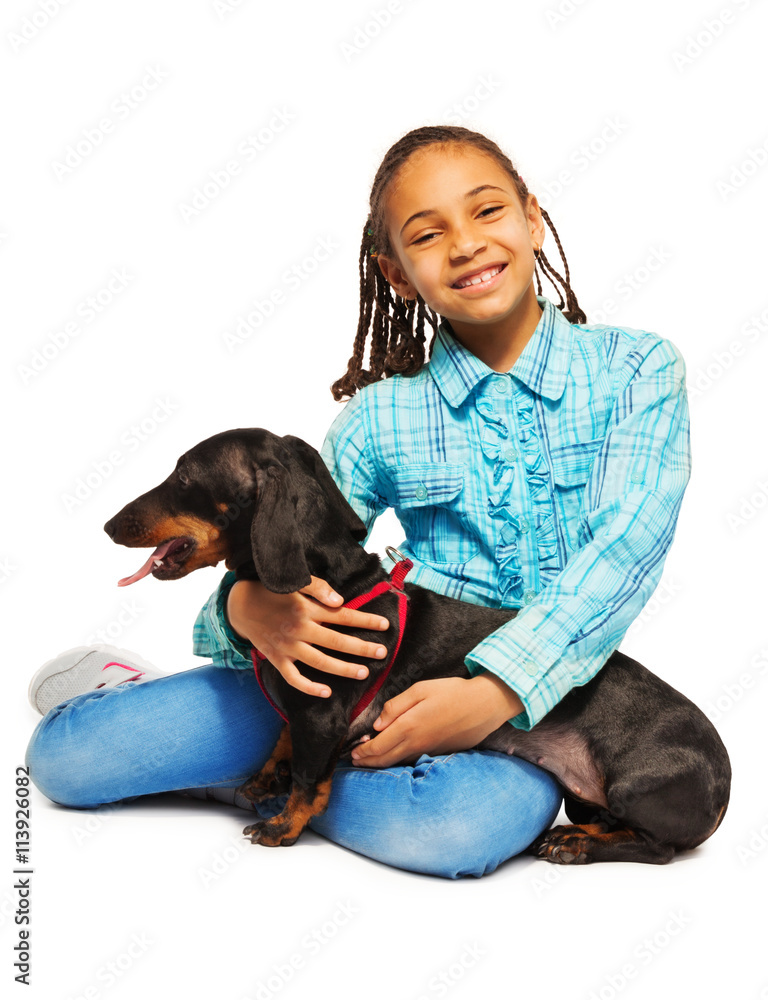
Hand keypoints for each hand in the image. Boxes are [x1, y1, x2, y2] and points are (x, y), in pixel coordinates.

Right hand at [226, 576, 389, 697]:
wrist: (240, 605)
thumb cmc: (272, 591)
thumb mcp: (295, 582)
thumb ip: (319, 588)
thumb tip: (340, 601)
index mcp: (306, 609)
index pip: (343, 616)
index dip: (365, 620)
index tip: (385, 625)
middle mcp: (299, 629)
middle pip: (337, 642)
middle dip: (362, 648)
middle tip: (382, 653)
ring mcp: (287, 647)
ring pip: (320, 662)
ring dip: (343, 669)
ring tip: (363, 673)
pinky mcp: (277, 659)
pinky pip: (294, 678)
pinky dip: (309, 687)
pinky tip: (326, 692)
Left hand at [349, 673, 524, 767]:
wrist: (485, 705)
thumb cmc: (453, 692)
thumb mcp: (421, 689)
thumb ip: (396, 706)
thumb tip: (378, 724)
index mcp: (409, 726)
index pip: (378, 746)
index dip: (363, 752)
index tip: (353, 753)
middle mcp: (417, 743)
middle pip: (386, 759)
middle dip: (368, 761)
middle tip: (355, 761)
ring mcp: (429, 751)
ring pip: (399, 761)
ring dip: (382, 763)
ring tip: (371, 761)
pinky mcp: (440, 752)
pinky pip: (414, 759)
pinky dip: (399, 760)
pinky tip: (396, 756)